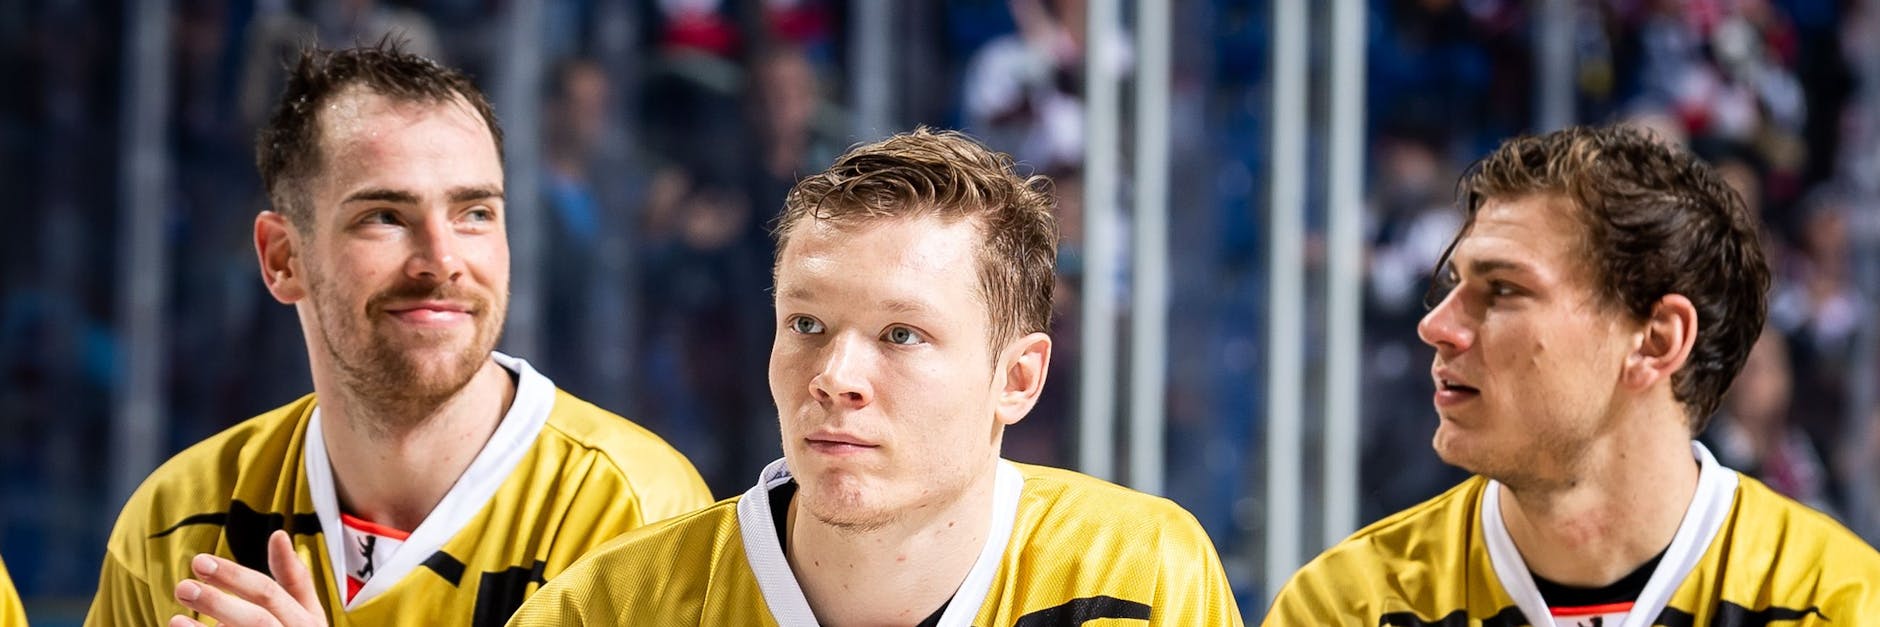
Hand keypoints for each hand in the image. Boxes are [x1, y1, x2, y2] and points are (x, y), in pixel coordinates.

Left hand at [170, 530, 327, 626]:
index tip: (198, 562)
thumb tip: (280, 534)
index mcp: (308, 622)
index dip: (235, 576)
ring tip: (174, 618)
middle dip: (219, 601)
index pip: (271, 593)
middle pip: (258, 620)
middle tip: (183, 586)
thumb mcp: (306, 613)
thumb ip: (294, 579)